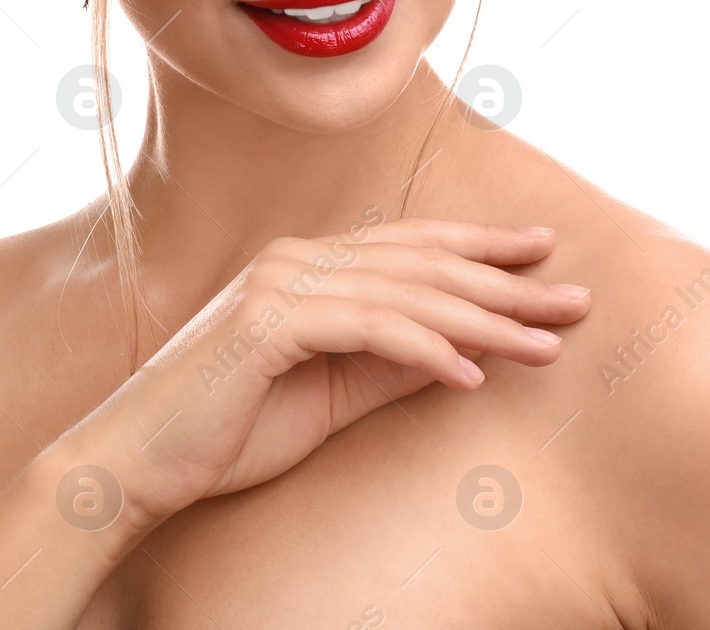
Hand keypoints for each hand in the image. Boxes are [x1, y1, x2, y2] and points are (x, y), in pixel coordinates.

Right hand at [64, 218, 589, 529]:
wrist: (135, 461)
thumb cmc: (226, 430)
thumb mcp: (327, 397)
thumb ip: (386, 366)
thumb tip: (464, 353)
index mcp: (307, 266)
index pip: (412, 248)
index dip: (481, 248)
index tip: (543, 255)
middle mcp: (297, 259)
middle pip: (422, 263)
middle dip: (505, 281)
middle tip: (574, 298)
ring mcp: (281, 284)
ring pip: (406, 292)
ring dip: (482, 319)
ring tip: (543, 342)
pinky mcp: (268, 322)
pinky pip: (366, 330)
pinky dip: (424, 349)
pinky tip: (471, 375)